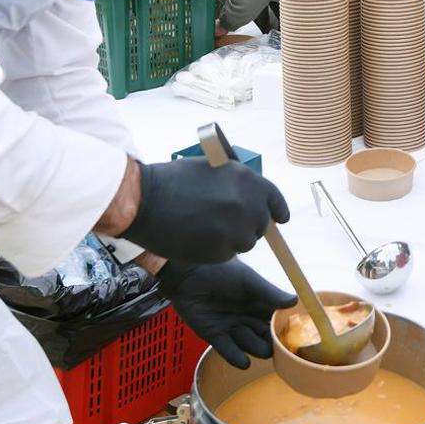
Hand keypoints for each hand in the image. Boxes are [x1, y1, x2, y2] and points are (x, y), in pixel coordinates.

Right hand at [119, 157, 289, 263]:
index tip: (279, 218)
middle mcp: (247, 205)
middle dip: (248, 224)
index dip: (277, 210)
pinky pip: (227, 254)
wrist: (144, 203)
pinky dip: (216, 250)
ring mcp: (236, 230)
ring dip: (232, 239)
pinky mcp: (222, 251)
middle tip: (224, 222)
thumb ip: (236, 183)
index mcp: (247, 180)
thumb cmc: (172, 181)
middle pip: (261, 224)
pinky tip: (197, 238)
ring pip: (245, 242)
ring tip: (205, 227)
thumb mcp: (212, 169)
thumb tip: (251, 197)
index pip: (274, 199)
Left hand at [156, 260, 295, 368]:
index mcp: (260, 304)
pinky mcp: (215, 336)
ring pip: (251, 345)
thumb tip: (294, 301)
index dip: (287, 328)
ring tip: (265, 349)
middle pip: (267, 336)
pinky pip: (229, 351)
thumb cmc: (220, 271)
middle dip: (275, 343)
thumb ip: (269, 293)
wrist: (188, 274)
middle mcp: (249, 318)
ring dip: (258, 348)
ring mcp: (233, 328)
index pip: (278, 320)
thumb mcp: (249, 281)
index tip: (298, 335)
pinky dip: (236, 357)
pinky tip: (244, 362)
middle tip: (283, 348)